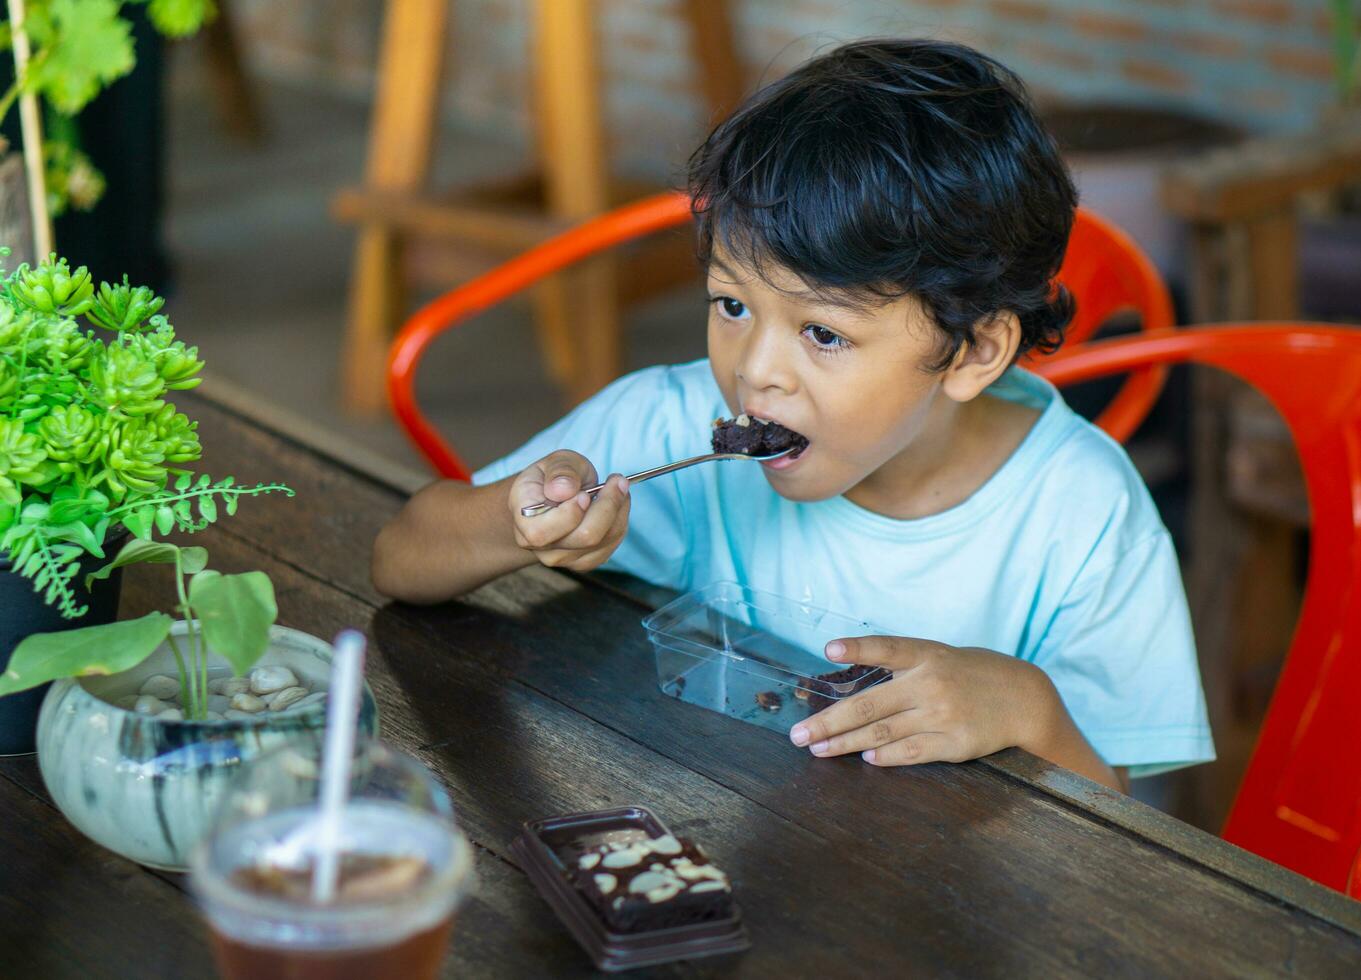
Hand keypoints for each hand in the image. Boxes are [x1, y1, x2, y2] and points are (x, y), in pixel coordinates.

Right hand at [509, 450, 629, 571]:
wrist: (554, 496)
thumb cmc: (553, 478)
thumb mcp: (555, 462)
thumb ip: (559, 472)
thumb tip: (564, 490)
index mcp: (523, 519)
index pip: (542, 532)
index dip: (571, 513)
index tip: (586, 492)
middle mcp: (538, 546)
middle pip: (585, 537)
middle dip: (608, 506)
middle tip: (617, 481)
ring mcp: (561, 558)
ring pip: (602, 542)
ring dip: (618, 512)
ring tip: (618, 487)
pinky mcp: (582, 562)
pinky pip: (610, 547)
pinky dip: (620, 523)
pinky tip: (617, 506)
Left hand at [789, 636, 1056, 766]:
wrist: (1024, 699)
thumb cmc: (969, 674)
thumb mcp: (939, 656)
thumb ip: (901, 666)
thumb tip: (852, 686)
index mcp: (927, 655)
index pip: (888, 648)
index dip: (858, 648)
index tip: (829, 649)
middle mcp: (931, 684)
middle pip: (870, 705)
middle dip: (828, 722)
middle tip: (798, 735)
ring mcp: (942, 716)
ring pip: (883, 733)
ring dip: (845, 744)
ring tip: (818, 749)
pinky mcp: (954, 744)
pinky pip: (912, 753)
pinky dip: (886, 756)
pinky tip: (865, 758)